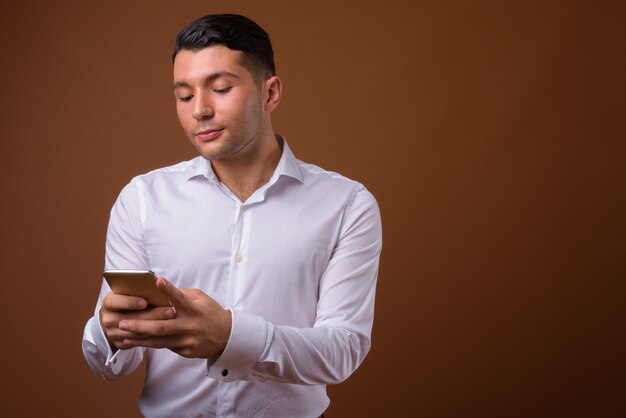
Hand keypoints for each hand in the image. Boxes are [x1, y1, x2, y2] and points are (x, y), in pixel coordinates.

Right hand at [100, 291, 174, 350]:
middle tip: (170, 311)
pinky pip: (138, 342)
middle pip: (129, 319)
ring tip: (173, 320)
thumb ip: (138, 290)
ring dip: (155, 327)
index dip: (129, 302)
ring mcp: (112, 333)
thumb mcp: (128, 292)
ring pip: (135, 332)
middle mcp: (107, 319)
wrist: (115, 318)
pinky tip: (167, 332)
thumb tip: (158, 284)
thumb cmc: (127, 300)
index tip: (144, 302)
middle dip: (152, 315)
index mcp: (109, 302)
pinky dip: (152, 337)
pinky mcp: (119, 344)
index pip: (115, 302)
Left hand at [117, 277, 231, 357]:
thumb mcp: (201, 299)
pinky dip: (150, 344)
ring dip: (139, 338)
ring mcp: (187, 340)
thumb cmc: (210, 313)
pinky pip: (165, 347)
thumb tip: (161, 291)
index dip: (169, 289)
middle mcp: (190, 325)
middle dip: (140, 325)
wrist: (227, 336)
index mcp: (194, 309)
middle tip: (122, 322)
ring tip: (123, 334)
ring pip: (159, 341)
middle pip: (161, 326)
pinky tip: (136, 341)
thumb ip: (182, 295)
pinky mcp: (186, 351)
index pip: (180, 298)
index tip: (158, 280)